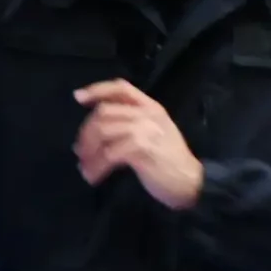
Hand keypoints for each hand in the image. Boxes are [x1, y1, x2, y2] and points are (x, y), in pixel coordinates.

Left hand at [73, 79, 205, 209]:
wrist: (192, 182)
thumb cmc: (171, 162)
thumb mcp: (154, 134)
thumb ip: (131, 124)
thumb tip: (93, 132)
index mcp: (151, 107)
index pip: (121, 88)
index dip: (97, 89)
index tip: (78, 97)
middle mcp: (147, 114)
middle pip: (104, 111)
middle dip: (86, 132)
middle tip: (79, 152)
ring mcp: (145, 130)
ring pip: (103, 131)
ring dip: (88, 151)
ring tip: (85, 167)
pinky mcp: (141, 149)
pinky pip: (108, 154)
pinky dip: (96, 166)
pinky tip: (94, 177)